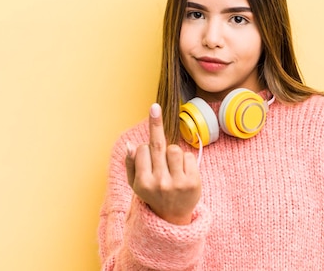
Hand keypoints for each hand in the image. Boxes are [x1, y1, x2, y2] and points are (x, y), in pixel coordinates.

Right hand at [125, 103, 200, 224]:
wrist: (171, 216)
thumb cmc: (152, 194)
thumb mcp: (136, 183)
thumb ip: (131, 164)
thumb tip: (130, 145)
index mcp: (143, 182)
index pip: (143, 150)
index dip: (145, 149)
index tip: (145, 151)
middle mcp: (160, 183)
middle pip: (158, 145)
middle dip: (155, 122)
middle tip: (154, 106)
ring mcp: (177, 183)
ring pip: (174, 149)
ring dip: (172, 152)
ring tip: (171, 166)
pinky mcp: (193, 182)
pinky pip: (188, 156)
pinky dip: (185, 160)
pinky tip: (182, 171)